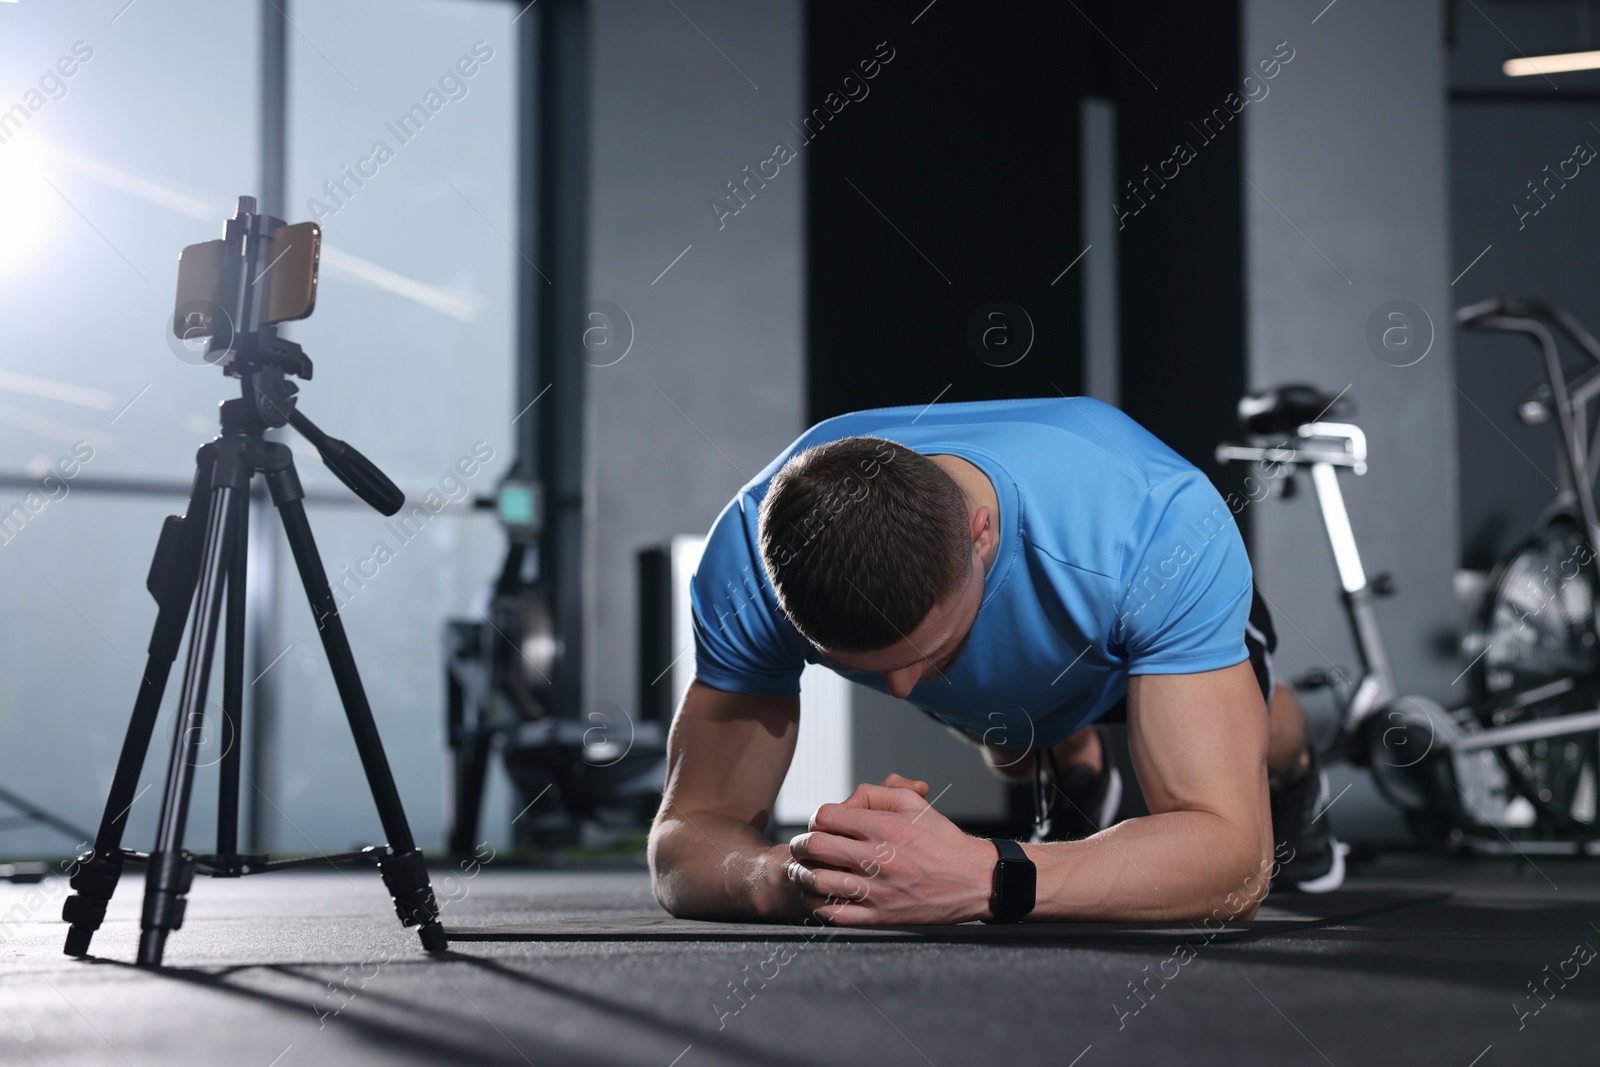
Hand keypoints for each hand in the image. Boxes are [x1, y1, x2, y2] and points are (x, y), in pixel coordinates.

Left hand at [785, 774, 995, 925]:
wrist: (974, 881)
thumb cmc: (942, 839)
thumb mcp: (914, 803)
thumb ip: (876, 792)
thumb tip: (845, 800)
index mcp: (884, 827)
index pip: (825, 816)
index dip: (817, 818)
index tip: (822, 825)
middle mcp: (878, 857)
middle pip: (814, 847)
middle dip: (801, 845)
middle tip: (803, 848)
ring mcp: (878, 890)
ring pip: (818, 881)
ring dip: (804, 875)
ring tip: (806, 872)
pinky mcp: (881, 917)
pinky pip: (834, 913)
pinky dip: (818, 904)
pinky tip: (820, 896)